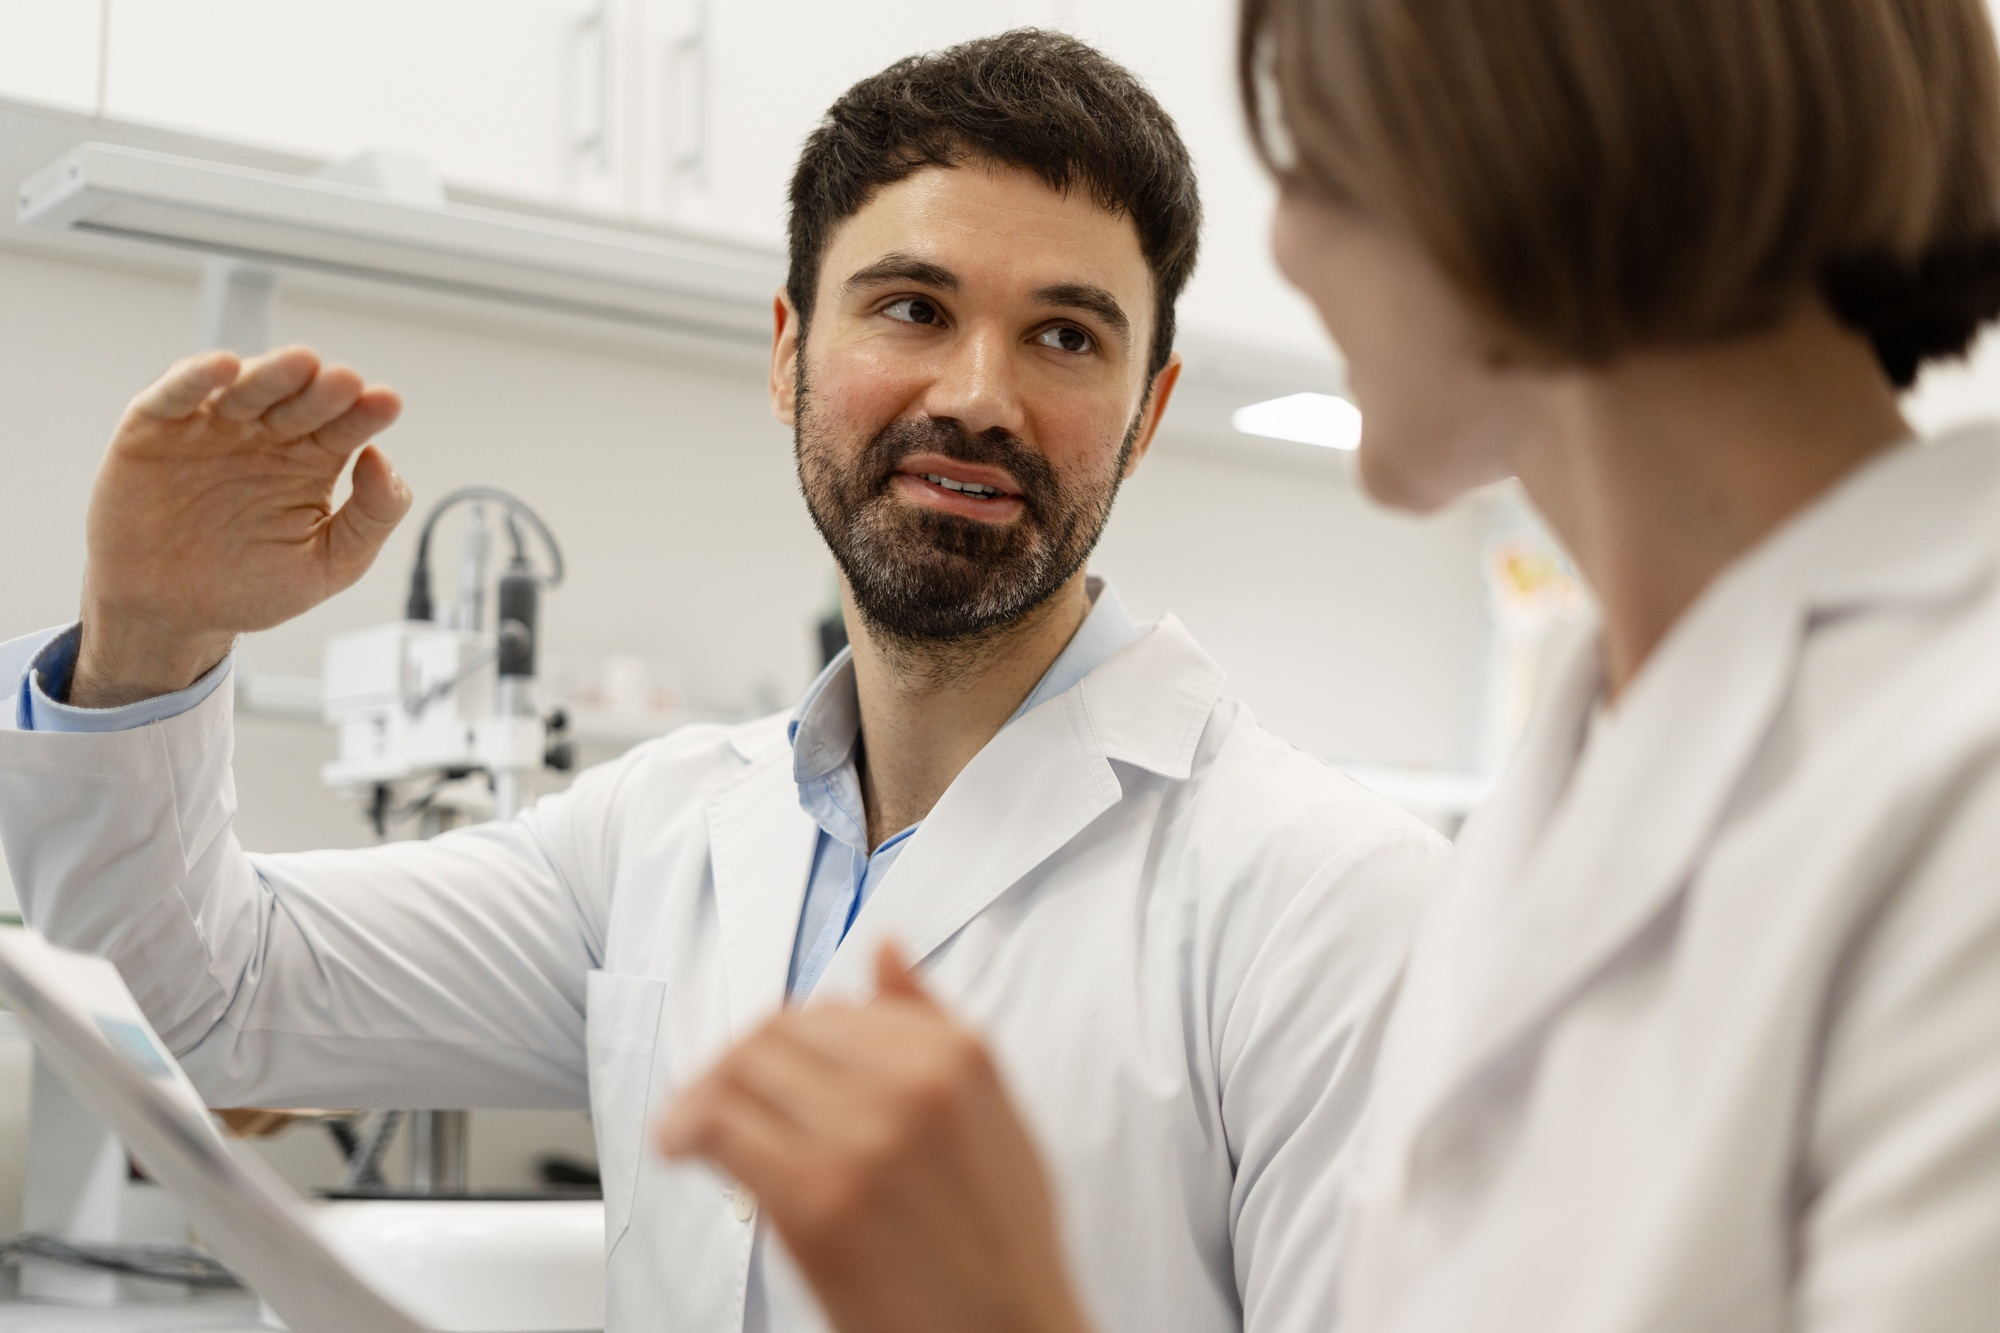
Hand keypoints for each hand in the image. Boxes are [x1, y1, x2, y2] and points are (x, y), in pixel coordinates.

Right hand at [73, 347, 407, 706]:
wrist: (170, 613)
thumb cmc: (250, 586)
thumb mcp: (330, 565)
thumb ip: (371, 517)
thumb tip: (383, 460)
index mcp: (313, 458)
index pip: (345, 426)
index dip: (365, 414)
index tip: (386, 404)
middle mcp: (266, 433)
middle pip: (300, 401)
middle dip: (323, 390)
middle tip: (346, 381)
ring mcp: (212, 426)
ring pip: (245, 389)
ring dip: (273, 374)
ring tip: (301, 363)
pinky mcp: (155, 426)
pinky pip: (174, 395)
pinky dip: (195, 377)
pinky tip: (223, 367)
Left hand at [657, 945, 1094, 1332]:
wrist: (1010, 1332)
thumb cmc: (1001, 1241)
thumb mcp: (994, 1115)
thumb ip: (934, 1027)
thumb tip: (886, 951)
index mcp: (957, 1053)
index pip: (836, 1008)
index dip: (787, 1039)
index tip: (765, 1070)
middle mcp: (912, 1081)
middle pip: (782, 1033)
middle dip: (740, 1063)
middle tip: (715, 1098)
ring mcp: (864, 1135)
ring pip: (745, 1069)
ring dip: (703, 1092)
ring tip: (691, 1125)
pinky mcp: (818, 1196)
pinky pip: (723, 1125)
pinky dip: (685, 1128)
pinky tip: (680, 1146)